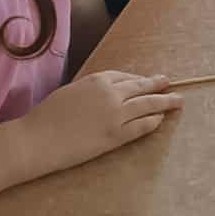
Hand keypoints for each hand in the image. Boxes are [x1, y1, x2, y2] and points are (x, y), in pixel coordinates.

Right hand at [24, 73, 181, 174]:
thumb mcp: (71, 92)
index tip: (147, 81)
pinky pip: (141, 126)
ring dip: (164, 102)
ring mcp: (115, 115)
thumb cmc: (47, 116)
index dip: (139, 79)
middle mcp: (110, 94)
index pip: (126, 76)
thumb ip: (91, 90)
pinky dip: (153, 121)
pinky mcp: (115, 135)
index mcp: (97, 80)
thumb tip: (105, 92)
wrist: (38, 139)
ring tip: (177, 101)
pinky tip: (160, 119)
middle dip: (158, 85)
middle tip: (170, 83)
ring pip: (147, 105)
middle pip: (141, 87)